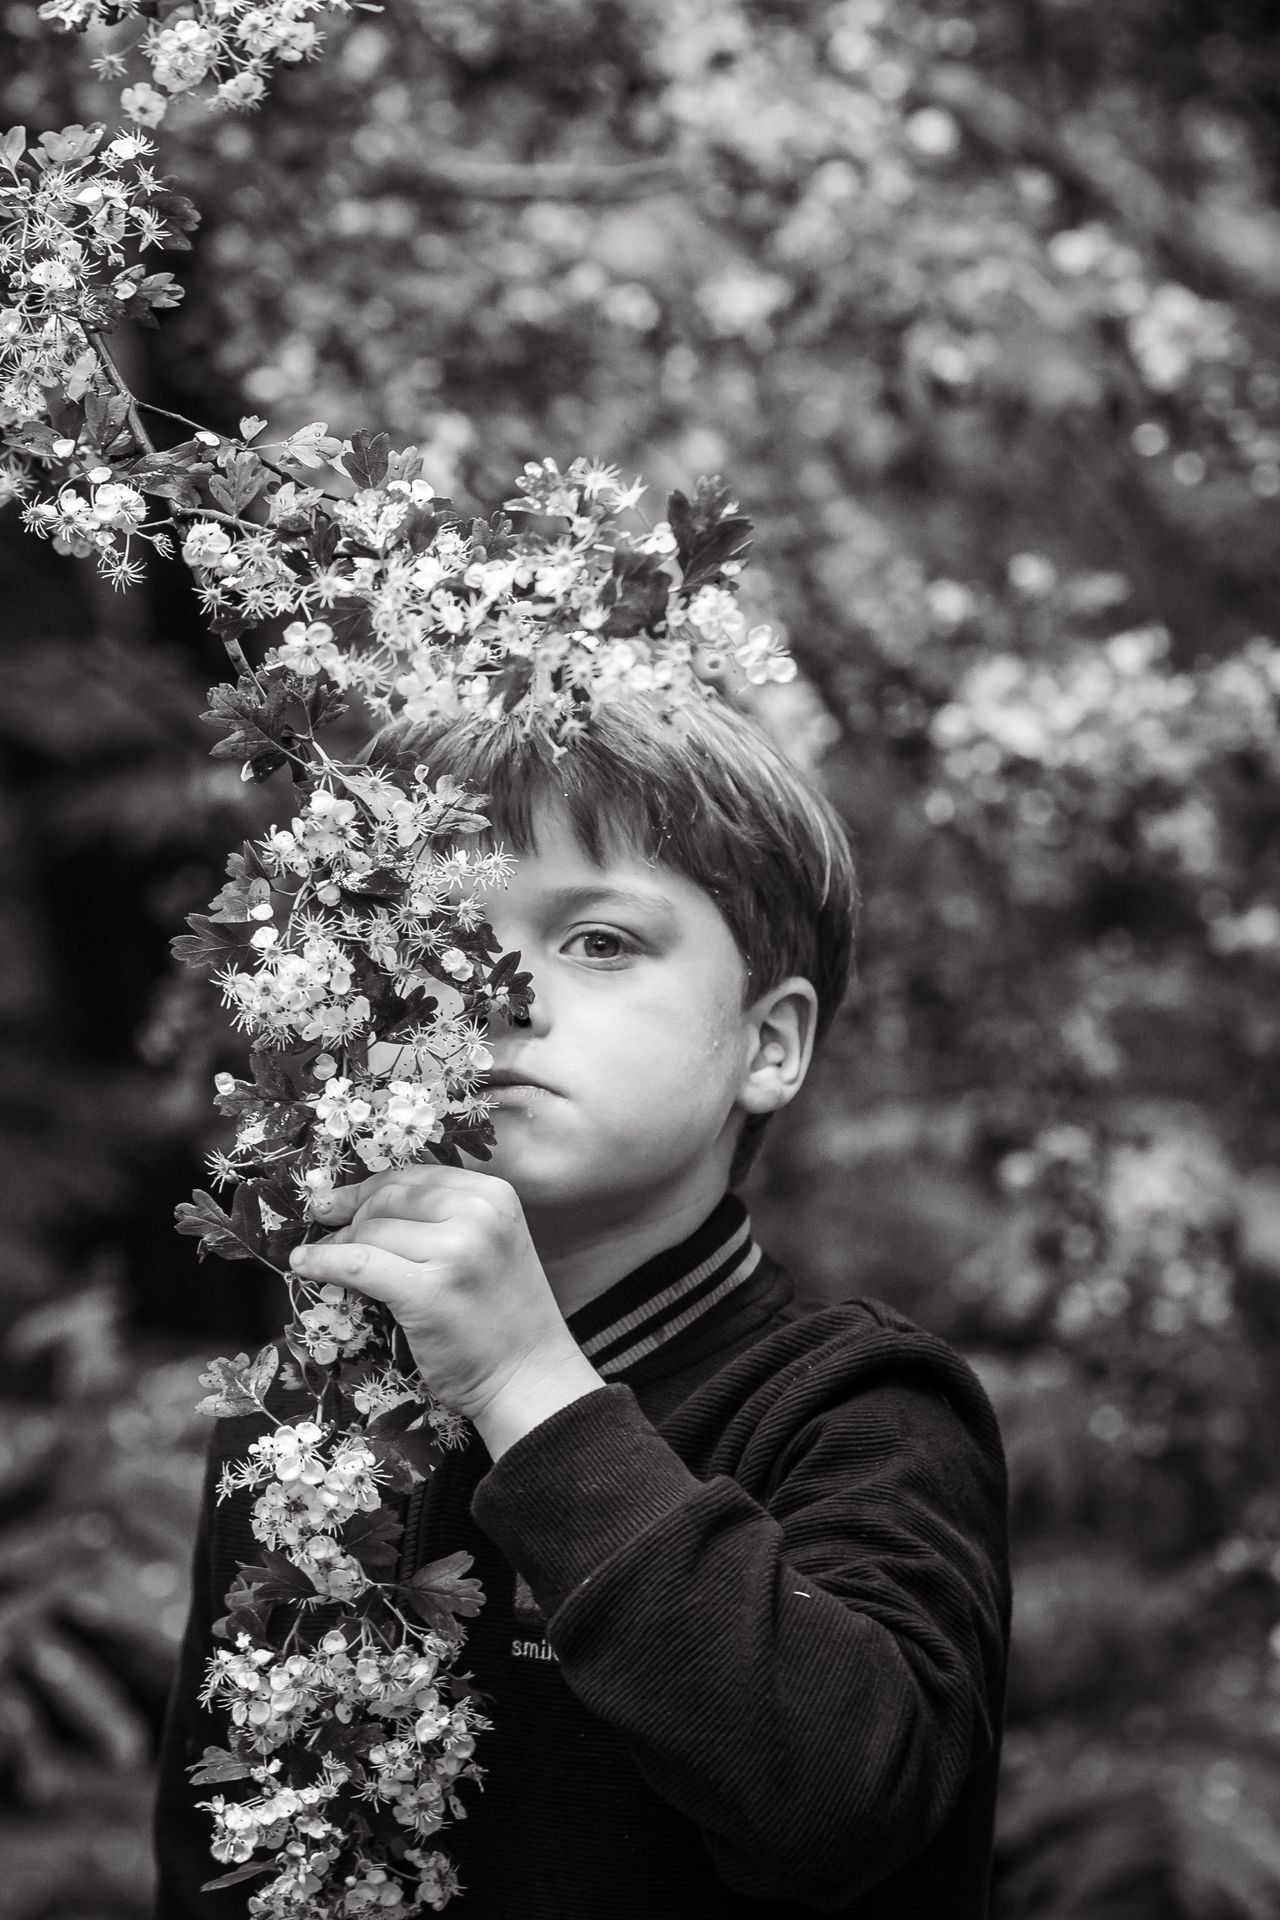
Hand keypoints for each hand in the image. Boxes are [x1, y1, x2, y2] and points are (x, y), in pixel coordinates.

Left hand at [289, 1166, 605, 1457]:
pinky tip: (304, 1265)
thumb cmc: (502, 1317)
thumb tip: (359, 1204)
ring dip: (338, 1245)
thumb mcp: (485, 1246)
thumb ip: (441, 1219)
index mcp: (494, 1196)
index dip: (369, 1188)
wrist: (528, 1377)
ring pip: (371, 1231)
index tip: (339, 1203)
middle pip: (388, 1197)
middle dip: (350, 1215)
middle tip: (327, 1232)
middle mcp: (479, 1214)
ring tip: (326, 1260)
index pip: (414, 1176)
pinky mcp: (428, 1291)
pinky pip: (357, 1264)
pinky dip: (323, 1263)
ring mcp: (456, 1251)